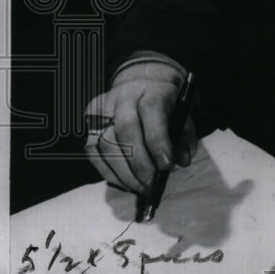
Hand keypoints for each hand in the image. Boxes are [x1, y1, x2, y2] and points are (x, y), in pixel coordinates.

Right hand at [84, 59, 196, 194]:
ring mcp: (103, 107)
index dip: (158, 140)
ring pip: (106, 143)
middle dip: (139, 162)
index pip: (151, 110)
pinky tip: (125, 182)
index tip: (166, 166)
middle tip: (151, 184)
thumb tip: (182, 161)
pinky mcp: (89, 121)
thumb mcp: (182, 115)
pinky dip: (109, 171)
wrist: (142, 85)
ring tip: (140, 187)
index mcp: (151, 90)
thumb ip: (185, 137)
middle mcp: (124, 95)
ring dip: (123, 172)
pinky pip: (93, 151)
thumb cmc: (165, 106)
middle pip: (125, 129)